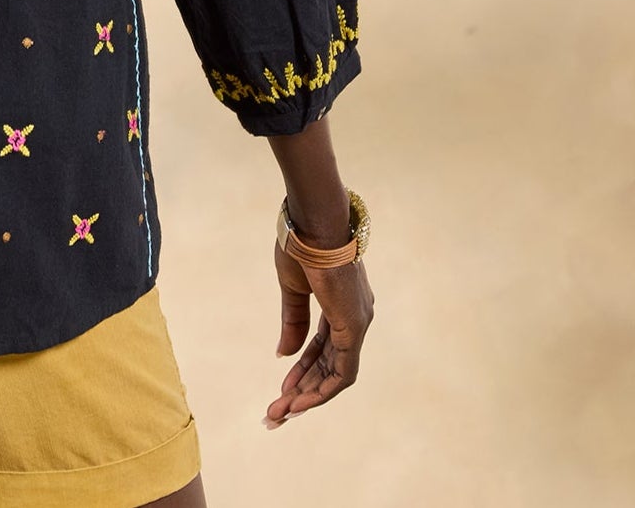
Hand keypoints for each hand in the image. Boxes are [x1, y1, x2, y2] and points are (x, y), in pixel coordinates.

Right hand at [264, 242, 373, 426]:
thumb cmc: (302, 244)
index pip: (323, 347)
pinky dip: (321, 389)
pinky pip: (342, 371)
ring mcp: (357, 323)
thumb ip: (293, 322)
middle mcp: (355, 317)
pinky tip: (297, 400)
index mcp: (341, 303)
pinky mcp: (354, 328)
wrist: (314, 222)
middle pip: (329, 365)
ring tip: (281, 413)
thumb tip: (284, 355)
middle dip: (303, 390)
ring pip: (336, 374)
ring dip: (309, 395)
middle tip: (277, 412)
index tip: (282, 386)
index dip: (303, 368)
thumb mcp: (292, 287)